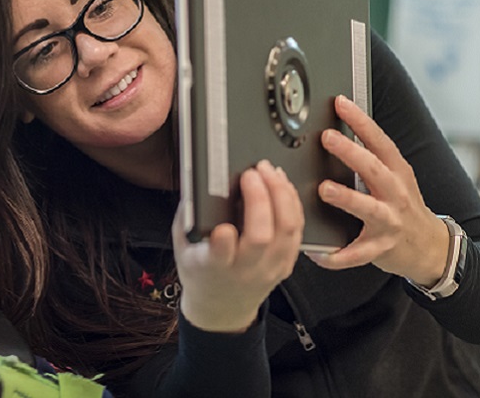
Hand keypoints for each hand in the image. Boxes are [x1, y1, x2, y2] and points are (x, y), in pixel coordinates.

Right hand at [172, 160, 303, 331]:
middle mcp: (245, 271)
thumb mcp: (182, 248)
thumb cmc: (201, 273)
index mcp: (212, 268)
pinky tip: (282, 185)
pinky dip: (292, 202)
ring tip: (269, 171)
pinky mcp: (286, 264)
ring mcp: (270, 268)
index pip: (220, 256)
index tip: (223, 226)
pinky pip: (297, 230)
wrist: (222, 309)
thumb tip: (195, 182)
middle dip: (259, 198)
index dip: (223, 242)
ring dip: (281, 194)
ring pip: (287, 229)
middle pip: (262, 236)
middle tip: (252, 173)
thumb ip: (187, 217)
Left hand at [309, 95, 448, 285]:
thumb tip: (339, 129)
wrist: (431, 247)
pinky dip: (338, 255)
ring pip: (369, 209)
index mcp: (397, 172)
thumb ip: (372, 158)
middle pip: (374, 169)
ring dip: (347, 198)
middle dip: (351, 152)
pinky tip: (318, 253)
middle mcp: (396, 194)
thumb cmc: (403, 206)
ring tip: (324, 189)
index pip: (380, 142)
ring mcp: (390, 222)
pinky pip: (358, 253)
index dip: (361, 121)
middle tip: (328, 138)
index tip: (340, 103)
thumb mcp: (395, 177)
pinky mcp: (382, 248)